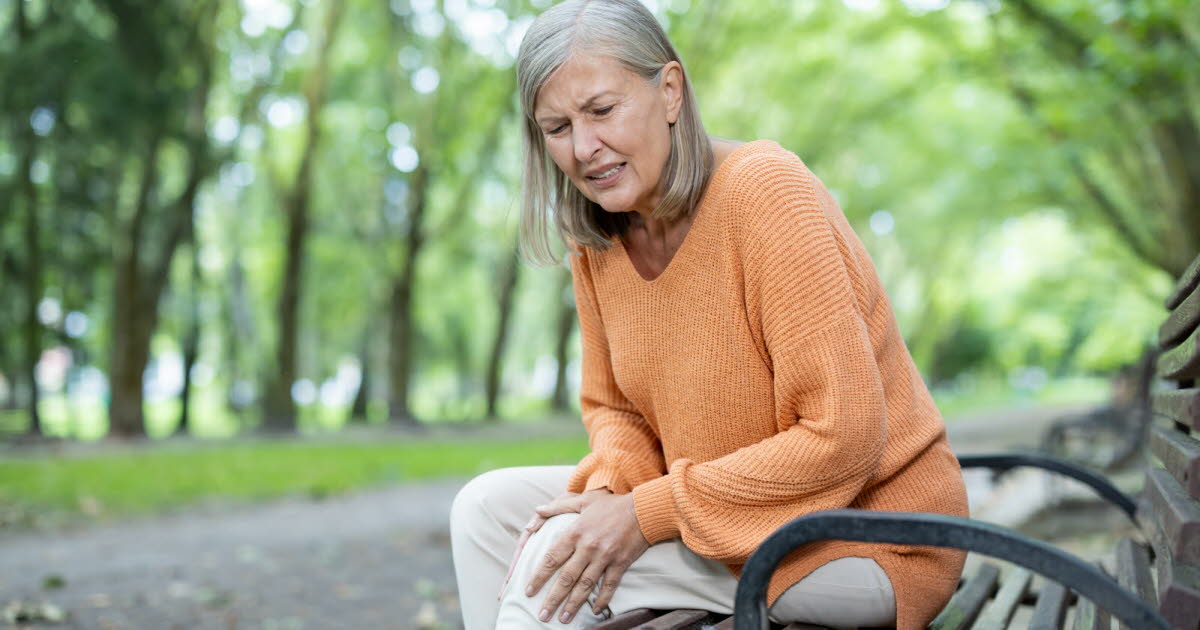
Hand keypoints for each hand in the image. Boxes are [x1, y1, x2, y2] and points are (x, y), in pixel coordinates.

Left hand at [524, 491, 649, 623]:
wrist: (643, 509)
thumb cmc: (612, 504)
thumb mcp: (583, 501)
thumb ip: (558, 507)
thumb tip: (537, 510)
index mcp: (575, 532)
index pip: (552, 558)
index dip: (539, 576)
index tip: (529, 591)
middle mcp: (588, 547)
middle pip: (566, 578)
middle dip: (553, 599)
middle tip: (543, 615)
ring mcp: (605, 556)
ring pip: (585, 585)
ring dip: (573, 604)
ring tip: (563, 619)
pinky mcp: (620, 563)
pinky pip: (609, 585)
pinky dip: (602, 599)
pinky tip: (596, 610)